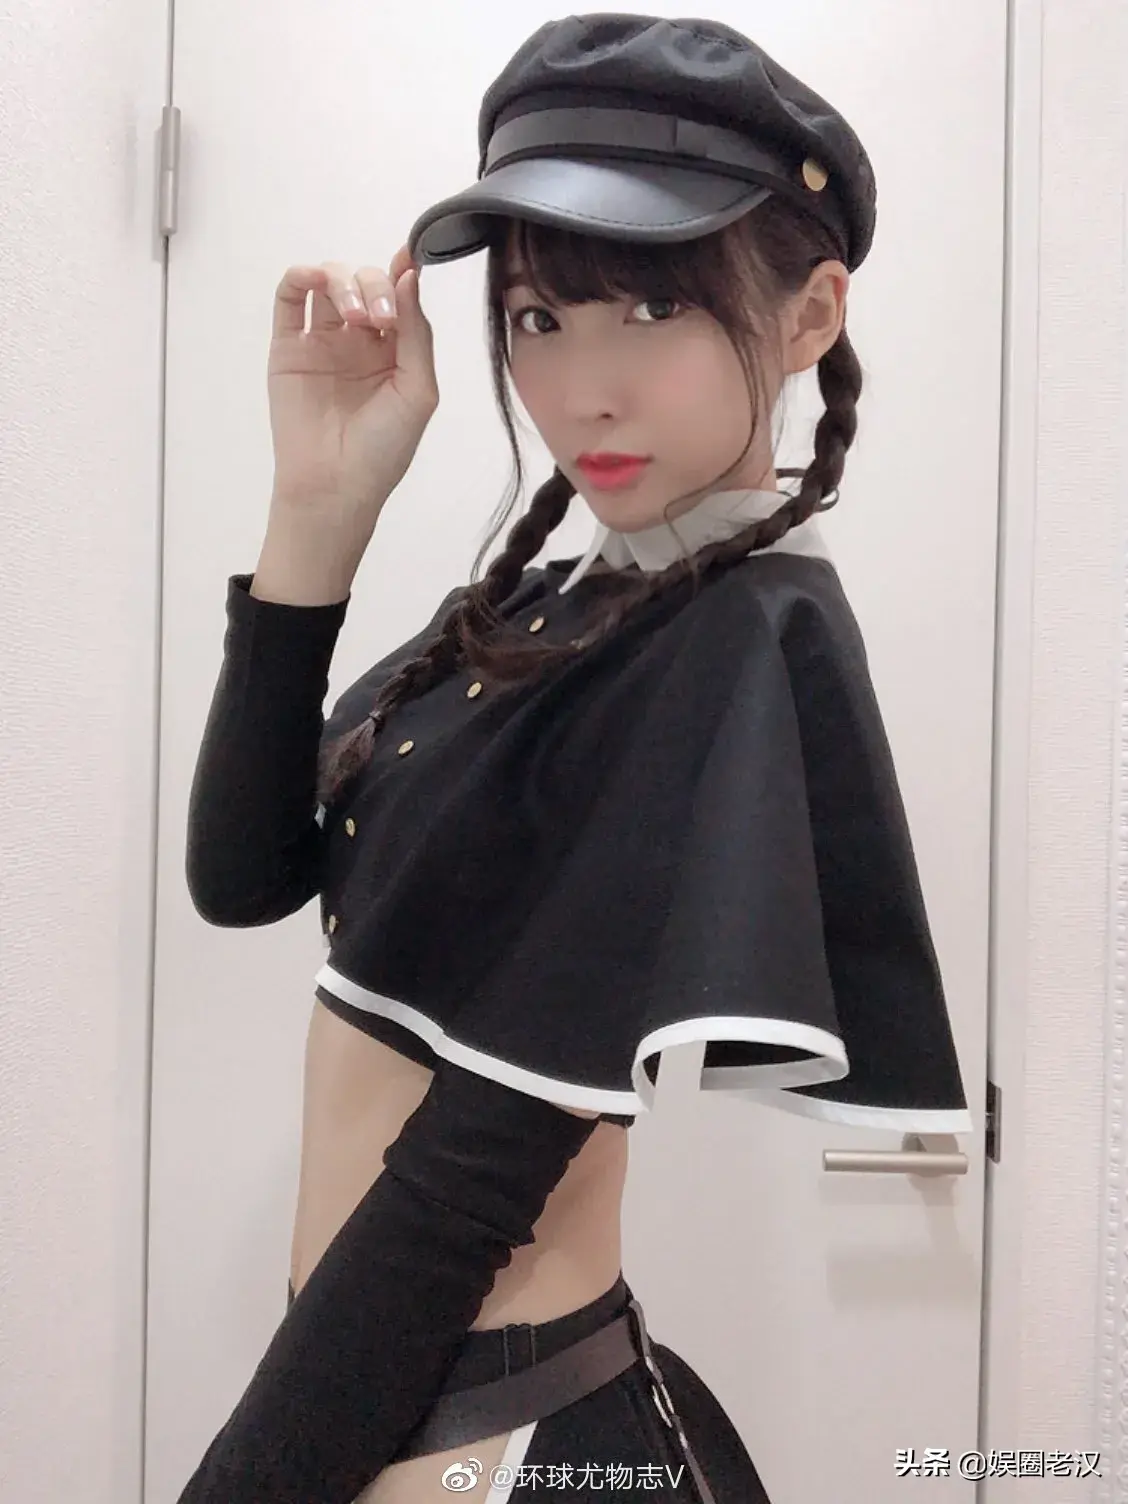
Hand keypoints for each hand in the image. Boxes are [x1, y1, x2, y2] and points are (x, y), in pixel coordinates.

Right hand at [267, 245, 438, 520]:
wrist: (335, 485)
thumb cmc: (384, 448)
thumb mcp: (418, 391)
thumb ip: (417, 333)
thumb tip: (409, 276)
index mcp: (395, 349)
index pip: (400, 296)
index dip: (404, 271)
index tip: (408, 257)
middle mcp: (359, 339)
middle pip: (366, 282)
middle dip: (375, 288)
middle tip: (379, 319)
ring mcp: (322, 340)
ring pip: (330, 282)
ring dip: (344, 282)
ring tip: (355, 315)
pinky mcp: (289, 347)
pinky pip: (288, 299)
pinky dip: (299, 277)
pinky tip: (313, 279)